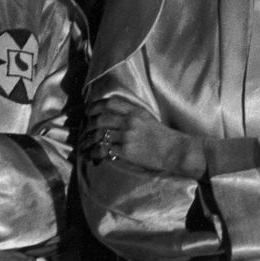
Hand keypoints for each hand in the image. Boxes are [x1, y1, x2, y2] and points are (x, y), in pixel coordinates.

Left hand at [82, 98, 204, 175]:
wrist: (175, 150)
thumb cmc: (164, 136)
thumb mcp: (148, 118)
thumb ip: (132, 115)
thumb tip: (114, 117)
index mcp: (135, 111)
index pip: (109, 104)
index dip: (95, 107)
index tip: (88, 111)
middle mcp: (129, 121)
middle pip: (100, 120)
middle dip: (88, 126)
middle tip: (84, 132)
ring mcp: (127, 136)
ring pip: (100, 136)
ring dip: (88, 141)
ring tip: (83, 145)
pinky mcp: (127, 151)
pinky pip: (105, 151)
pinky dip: (95, 153)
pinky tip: (91, 156)